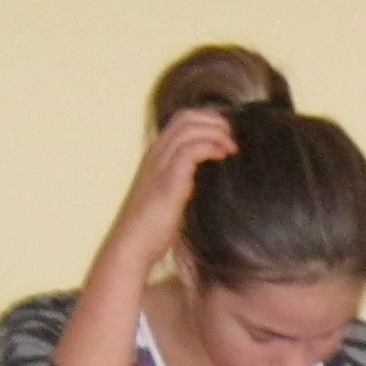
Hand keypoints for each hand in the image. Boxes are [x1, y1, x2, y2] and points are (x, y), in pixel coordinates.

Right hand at [98, 107, 238, 280]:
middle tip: (233, 136)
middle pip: (186, 117)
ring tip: (232, 146)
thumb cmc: (153, 229)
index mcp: (155, 156)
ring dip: (216, 132)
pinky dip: (210, 147)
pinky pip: (190, 150)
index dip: (207, 119)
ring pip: (188, 128)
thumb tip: (213, 180)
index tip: (227, 133)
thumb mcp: (171, 197)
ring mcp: (159, 166)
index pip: (181, 120)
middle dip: (215, 120)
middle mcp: (155, 155)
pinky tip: (222, 156)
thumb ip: (186, 182)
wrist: (132, 248)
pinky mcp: (167, 181)